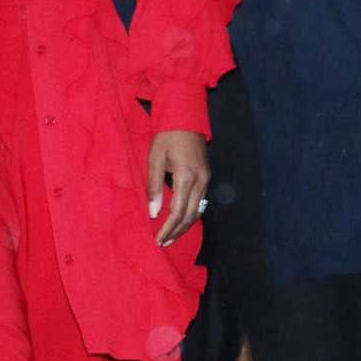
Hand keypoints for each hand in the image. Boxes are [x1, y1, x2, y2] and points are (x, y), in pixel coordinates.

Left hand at [148, 130, 208, 246]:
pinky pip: (200, 202)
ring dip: (184, 226)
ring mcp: (206, 179)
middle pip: (190, 216)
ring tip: (171, 237)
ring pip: (197, 211)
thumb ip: (154, 187)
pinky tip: (181, 221)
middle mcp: (200, 181)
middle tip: (163, 243)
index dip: (168, 228)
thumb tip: (153, 213)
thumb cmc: (166, 136)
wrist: (186, 118)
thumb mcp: (154, 159)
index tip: (158, 239)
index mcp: (186, 177)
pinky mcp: (207, 177)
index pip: (177, 212)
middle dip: (176, 232)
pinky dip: (190, 215)